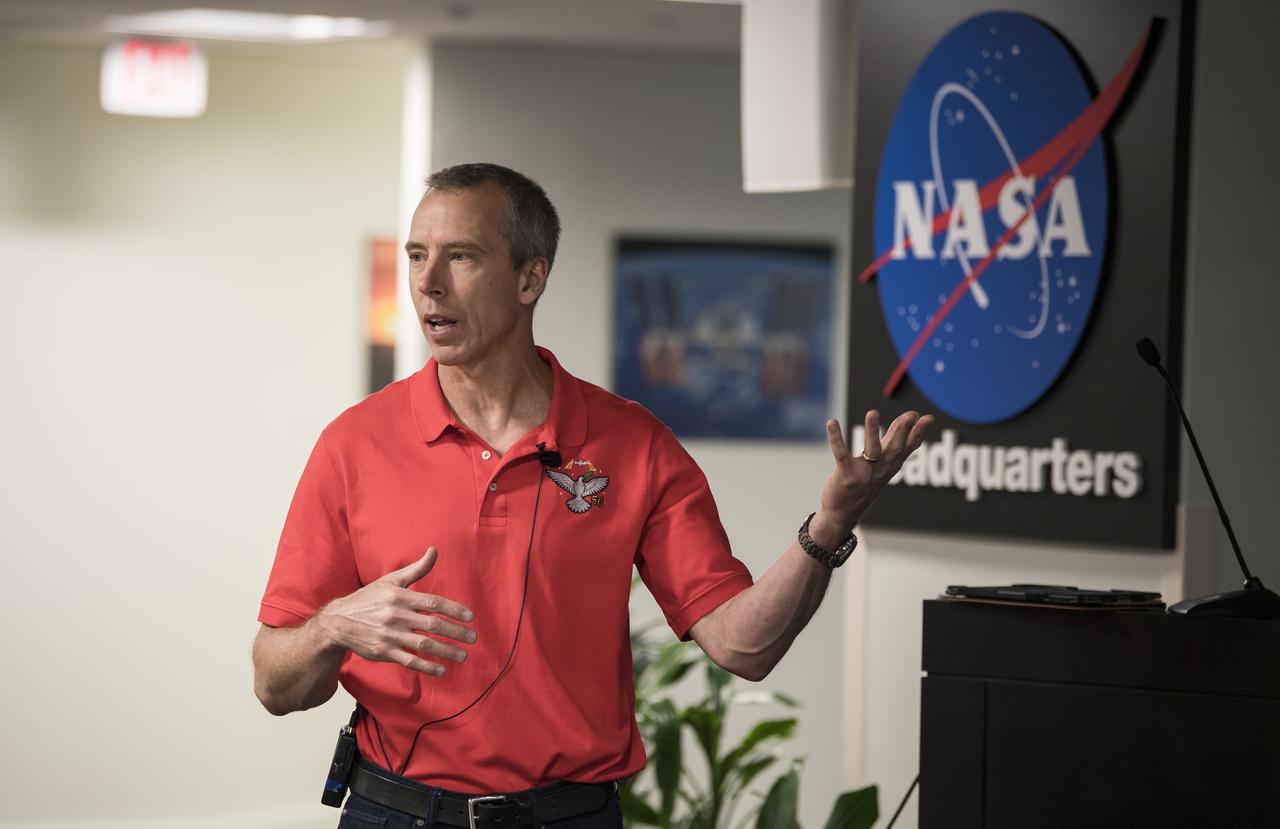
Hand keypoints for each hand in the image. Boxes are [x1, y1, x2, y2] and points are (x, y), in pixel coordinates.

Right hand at [314, 547, 475, 676]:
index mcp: (400, 596)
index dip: (454, 610)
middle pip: (433, 625)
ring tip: (463, 655)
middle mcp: (396, 615)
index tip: (470, 617)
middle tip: (473, 638)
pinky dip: (426, 667)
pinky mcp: (383, 652)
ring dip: (446, 651)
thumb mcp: (390, 580)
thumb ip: (416, 569)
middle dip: (456, 632)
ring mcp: (389, 635)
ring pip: (424, 645)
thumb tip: (434, 551)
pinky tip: (441, 670)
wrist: (338, 622)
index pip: (434, 603)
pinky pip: (409, 661)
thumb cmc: (369, 598)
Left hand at [809, 410, 933, 546]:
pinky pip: (841, 455)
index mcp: (891, 465)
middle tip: (911, 415)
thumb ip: (892, 439)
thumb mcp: (882, 462)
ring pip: (871, 451)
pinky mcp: (846, 477)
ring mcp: (864, 474)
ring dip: (872, 432)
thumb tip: (908, 418)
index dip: (919, 434)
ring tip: (873, 413)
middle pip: (895, 449)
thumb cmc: (864, 483)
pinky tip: (832, 422)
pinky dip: (836, 438)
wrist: (843, 514)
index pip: (909, 448)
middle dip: (903, 432)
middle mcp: (881, 470)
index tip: (928, 418)